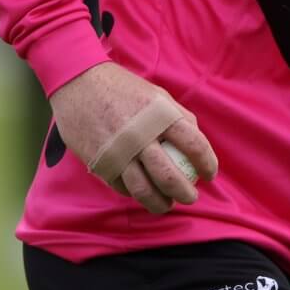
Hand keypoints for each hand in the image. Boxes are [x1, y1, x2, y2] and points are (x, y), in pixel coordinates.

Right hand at [49, 62, 219, 215]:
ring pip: (143, 190)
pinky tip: (143, 193)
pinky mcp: (100, 163)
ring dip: (160, 203)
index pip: (194, 145)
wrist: (80, 84)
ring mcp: (118, 152)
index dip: (207, 163)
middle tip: (191, 197)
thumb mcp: (157, 95)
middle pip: (169, 176)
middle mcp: (141, 136)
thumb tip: (196, 142)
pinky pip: (121, 187)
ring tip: (168, 205)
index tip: (210, 174)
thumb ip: (178, 117)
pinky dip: (135, 194)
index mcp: (161, 116)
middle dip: (185, 193)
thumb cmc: (124, 89)